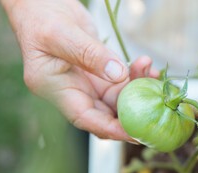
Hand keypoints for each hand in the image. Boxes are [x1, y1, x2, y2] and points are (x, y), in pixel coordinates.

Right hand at [2, 0, 157, 140]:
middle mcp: (72, 91)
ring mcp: (87, 83)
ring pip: (117, 98)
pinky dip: (136, 78)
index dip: (111, 129)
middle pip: (105, 113)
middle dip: (131, 112)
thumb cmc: (41, 17)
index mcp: (55, 88)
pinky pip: (120, 82)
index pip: (85, 118)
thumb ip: (90, 55)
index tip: (136, 133)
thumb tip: (119, 75)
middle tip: (155, 107)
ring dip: (137, 88)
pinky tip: (147, 68)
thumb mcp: (62, 34)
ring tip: (150, 70)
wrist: (42, 3)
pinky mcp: (99, 72)